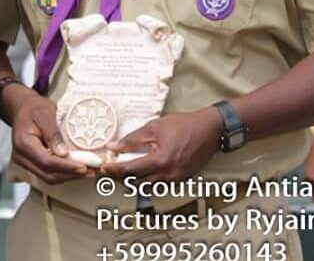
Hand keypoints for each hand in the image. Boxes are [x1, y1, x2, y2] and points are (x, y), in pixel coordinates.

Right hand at [3, 85, 89, 183]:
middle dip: (70, 175)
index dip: (66, 167)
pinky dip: (63, 173)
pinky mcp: (32, 164)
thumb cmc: (33, 108)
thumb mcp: (45, 113)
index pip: (46, 162)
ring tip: (87, 172)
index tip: (83, 167)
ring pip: (48, 177)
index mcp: (23, 143)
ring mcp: (25, 162)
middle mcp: (21, 156)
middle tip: (90, 171)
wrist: (23, 109)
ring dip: (68, 176)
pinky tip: (76, 170)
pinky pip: (48, 173)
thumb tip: (63, 153)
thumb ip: (53, 133)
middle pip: (47, 174)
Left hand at [100, 108, 221, 181]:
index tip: (104, 167)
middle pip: (137, 183)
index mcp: (160, 161)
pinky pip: (160, 185)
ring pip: (148, 187)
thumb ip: (132, 139)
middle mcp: (168, 174)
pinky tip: (142, 172)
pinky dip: (148, 181)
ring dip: (134, 181)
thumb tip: (114, 147)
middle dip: (121, 177)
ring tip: (124, 171)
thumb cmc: (183, 125)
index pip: (129, 170)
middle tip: (111, 169)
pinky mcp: (181, 180)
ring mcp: (175, 180)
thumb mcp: (154, 127)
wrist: (210, 130)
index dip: (114, 169)